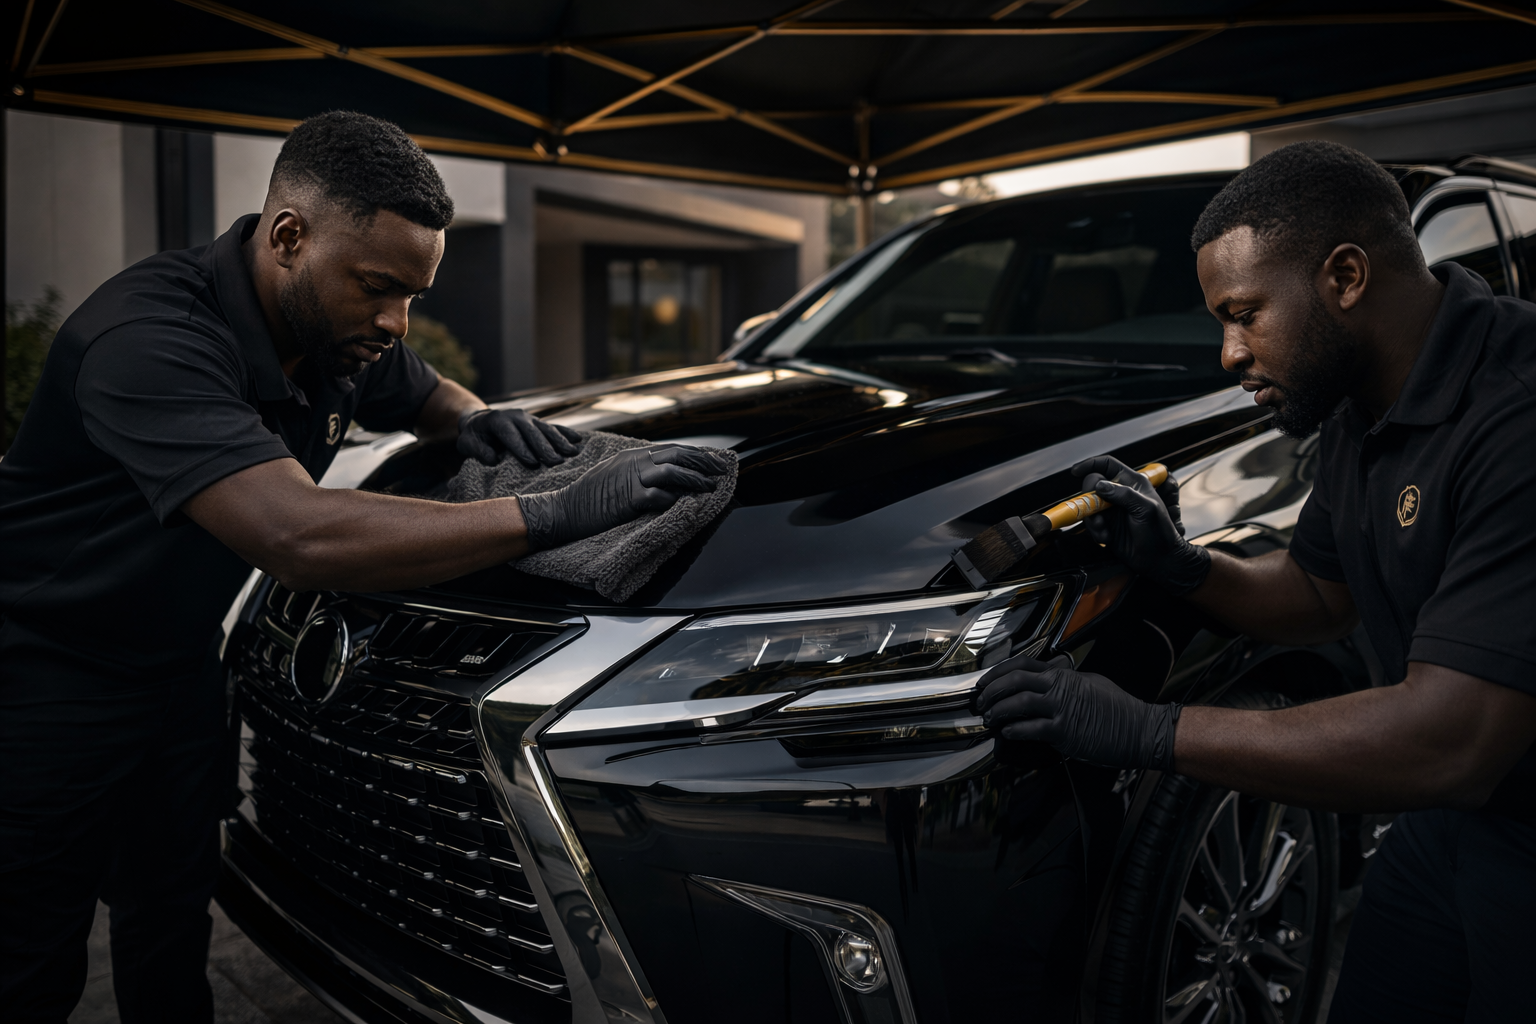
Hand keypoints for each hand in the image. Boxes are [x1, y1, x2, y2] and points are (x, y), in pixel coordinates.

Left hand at [458, 408, 583, 466]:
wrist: (480, 420)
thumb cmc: (474, 436)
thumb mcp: (467, 443)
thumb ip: (478, 451)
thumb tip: (494, 459)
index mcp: (498, 421)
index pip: (512, 436)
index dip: (522, 450)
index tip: (533, 464)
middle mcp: (516, 416)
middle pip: (533, 433)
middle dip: (545, 448)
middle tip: (556, 463)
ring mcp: (529, 418)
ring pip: (546, 429)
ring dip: (560, 442)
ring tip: (572, 454)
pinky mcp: (537, 422)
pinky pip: (554, 427)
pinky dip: (566, 433)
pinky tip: (579, 440)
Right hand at [518, 445, 730, 550]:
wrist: (563, 510)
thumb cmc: (589, 497)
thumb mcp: (614, 474)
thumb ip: (638, 471)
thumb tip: (667, 476)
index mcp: (633, 456)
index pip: (672, 449)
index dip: (697, 454)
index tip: (715, 461)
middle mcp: (635, 463)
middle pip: (677, 455)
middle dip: (704, 462)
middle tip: (722, 469)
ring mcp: (631, 480)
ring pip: (672, 472)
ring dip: (696, 479)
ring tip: (711, 486)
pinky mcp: (628, 500)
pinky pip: (658, 497)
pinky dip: (675, 499)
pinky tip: (686, 504)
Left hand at [975, 653, 1180, 768]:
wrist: (1140, 730)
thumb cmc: (1118, 708)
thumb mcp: (1091, 683)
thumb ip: (1067, 681)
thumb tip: (1049, 682)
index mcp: (1063, 675)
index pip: (1021, 664)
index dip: (997, 672)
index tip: (984, 682)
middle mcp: (1059, 687)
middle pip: (1014, 681)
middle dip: (991, 692)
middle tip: (981, 703)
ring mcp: (1061, 708)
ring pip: (1018, 703)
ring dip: (998, 711)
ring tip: (990, 719)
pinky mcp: (1065, 731)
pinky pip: (1031, 728)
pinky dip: (1014, 730)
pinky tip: (1008, 733)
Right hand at [1071, 455, 1210, 593]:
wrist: (1160, 559)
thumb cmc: (1160, 532)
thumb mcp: (1147, 509)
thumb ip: (1124, 494)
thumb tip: (1100, 486)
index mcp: (1132, 483)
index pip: (1108, 465)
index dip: (1091, 464)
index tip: (1076, 471)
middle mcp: (1119, 494)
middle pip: (1092, 486)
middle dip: (1089, 499)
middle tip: (1097, 512)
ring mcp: (1111, 511)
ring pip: (1088, 507)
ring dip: (1092, 519)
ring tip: (1104, 529)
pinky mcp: (1106, 526)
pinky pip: (1091, 524)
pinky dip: (1096, 531)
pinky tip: (1107, 537)